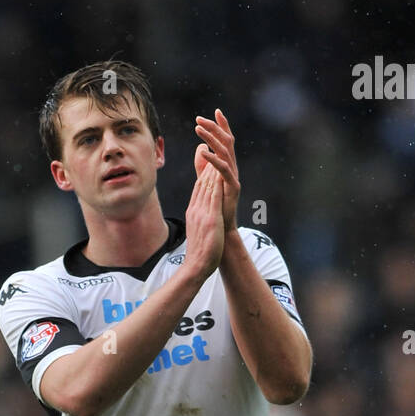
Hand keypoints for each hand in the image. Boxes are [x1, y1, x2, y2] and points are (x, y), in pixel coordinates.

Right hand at [182, 162, 224, 282]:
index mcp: (193, 213)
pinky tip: (221, 170)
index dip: (203, 174)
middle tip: (212, 149)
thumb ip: (200, 221)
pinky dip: (217, 181)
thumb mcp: (198, 233)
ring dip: (212, 168)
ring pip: (206, 186)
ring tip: (217, 153)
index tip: (209, 162)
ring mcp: (202, 213)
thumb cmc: (199, 254)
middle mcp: (196, 210)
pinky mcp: (210, 218)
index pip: (198, 189)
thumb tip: (202, 217)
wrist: (196, 266)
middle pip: (201, 183)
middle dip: (207, 165)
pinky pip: (213, 195)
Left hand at [194, 108, 239, 232]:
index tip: (215, 111)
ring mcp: (233, 177)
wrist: (223, 228)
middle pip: (227, 141)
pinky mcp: (232, 187)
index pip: (226, 141)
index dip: (222, 126)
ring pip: (225, 151)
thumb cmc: (216, 206)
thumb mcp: (207, 181)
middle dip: (214, 128)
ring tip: (197, 129)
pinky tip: (202, 152)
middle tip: (199, 119)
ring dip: (211, 138)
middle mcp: (232, 168)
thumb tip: (199, 147)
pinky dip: (212, 159)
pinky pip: (223, 170)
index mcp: (227, 165)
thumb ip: (203, 165)